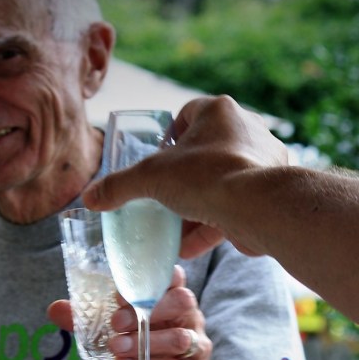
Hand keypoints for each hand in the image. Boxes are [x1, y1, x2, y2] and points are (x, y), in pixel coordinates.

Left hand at [46, 266, 210, 359]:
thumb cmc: (134, 351)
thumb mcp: (110, 332)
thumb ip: (87, 320)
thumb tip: (55, 308)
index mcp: (171, 297)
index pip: (172, 275)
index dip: (148, 280)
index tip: (119, 293)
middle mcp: (190, 316)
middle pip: (182, 300)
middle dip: (146, 311)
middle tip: (115, 324)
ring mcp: (198, 345)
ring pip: (180, 338)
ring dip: (144, 344)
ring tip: (116, 349)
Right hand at [83, 95, 289, 258]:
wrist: (257, 206)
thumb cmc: (205, 176)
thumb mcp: (150, 179)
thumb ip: (119, 186)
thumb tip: (89, 198)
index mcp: (219, 112)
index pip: (188, 113)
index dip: (168, 136)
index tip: (156, 159)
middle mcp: (246, 129)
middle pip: (205, 151)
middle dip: (182, 178)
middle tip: (162, 197)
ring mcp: (263, 161)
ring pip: (220, 182)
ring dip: (196, 206)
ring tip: (173, 229)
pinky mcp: (269, 193)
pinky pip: (235, 205)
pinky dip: (212, 224)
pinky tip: (189, 248)